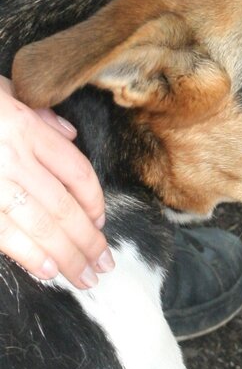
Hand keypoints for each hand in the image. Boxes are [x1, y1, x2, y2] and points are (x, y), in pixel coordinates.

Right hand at [0, 75, 112, 287]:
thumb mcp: (4, 91)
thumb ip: (39, 115)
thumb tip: (68, 136)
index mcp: (26, 128)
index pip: (75, 170)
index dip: (94, 200)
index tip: (101, 223)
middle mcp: (12, 157)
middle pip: (63, 205)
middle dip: (88, 240)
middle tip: (104, 263)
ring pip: (39, 224)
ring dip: (66, 255)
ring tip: (84, 276)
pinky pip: (3, 234)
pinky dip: (28, 255)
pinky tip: (47, 270)